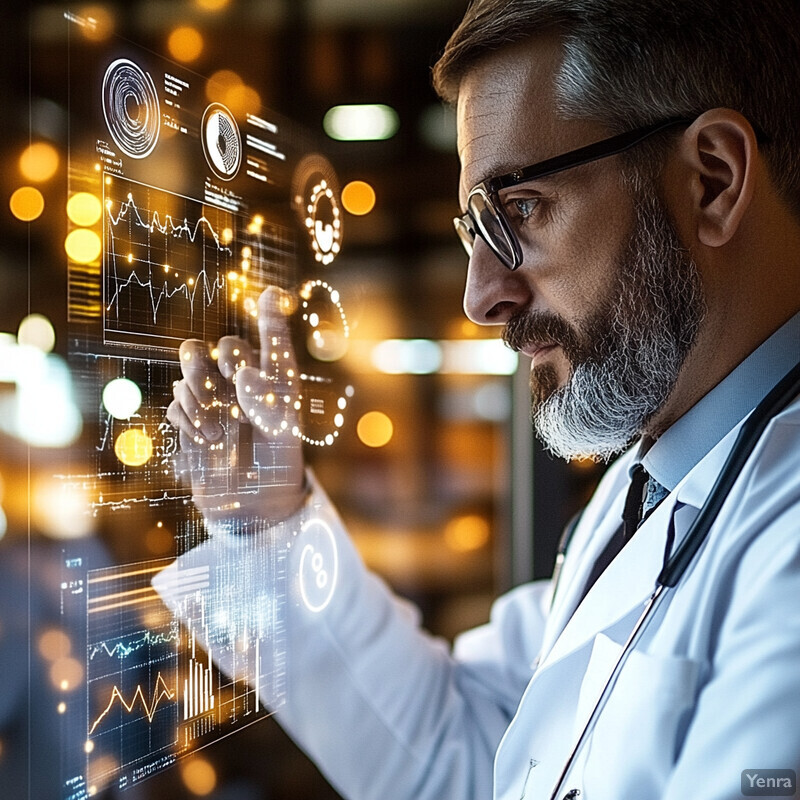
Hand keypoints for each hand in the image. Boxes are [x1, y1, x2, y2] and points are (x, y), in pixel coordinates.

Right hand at [167, 286, 305, 526]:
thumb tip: (241, 375)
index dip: (270, 315)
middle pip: (218, 344)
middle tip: (228, 383)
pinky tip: (208, 441)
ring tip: (217, 426)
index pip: (270, 335)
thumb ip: (268, 397)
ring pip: (191, 365)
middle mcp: (241, 380)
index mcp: (272, 375)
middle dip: (216, 360)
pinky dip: (189, 418)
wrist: (255, 501)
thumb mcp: (284, 428)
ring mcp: (213, 397)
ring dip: (198, 389)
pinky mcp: (190, 418)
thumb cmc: (279, 461)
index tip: (272, 297)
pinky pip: (177, 400)